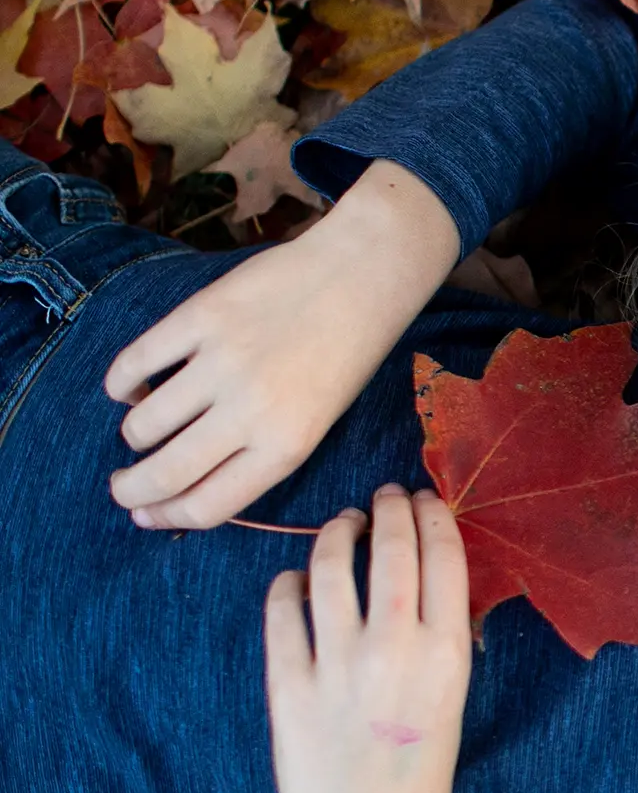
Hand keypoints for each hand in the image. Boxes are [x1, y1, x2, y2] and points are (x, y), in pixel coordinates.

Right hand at [106, 161, 460, 528]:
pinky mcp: (200, 316)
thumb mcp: (318, 420)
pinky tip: (128, 387)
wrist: (361, 275)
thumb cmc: (345, 354)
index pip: (208, 506)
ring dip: (135, 433)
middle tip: (121, 486)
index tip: (145, 515)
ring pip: (143, 423)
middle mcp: (252, 410)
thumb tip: (190, 485)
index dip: (167, 517)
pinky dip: (121, 382)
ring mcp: (222, 361)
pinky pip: (135, 363)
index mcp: (288, 445)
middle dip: (131, 489)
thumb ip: (259, 454)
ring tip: (145, 426)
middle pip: (165, 474)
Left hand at [264, 487, 471, 792]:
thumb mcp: (453, 694)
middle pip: (391, 549)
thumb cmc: (421, 766)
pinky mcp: (288, 682)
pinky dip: (288, 584)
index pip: (443, 555)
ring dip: (336, 534)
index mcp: (448, 650)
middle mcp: (394, 647)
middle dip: (388, 510)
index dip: (432, 516)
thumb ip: (440, 635)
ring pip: (331, 567)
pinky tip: (295, 580)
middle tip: (384, 496)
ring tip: (341, 526)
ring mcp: (336, 663)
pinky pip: (283, 610)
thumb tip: (423, 570)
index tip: (424, 499)